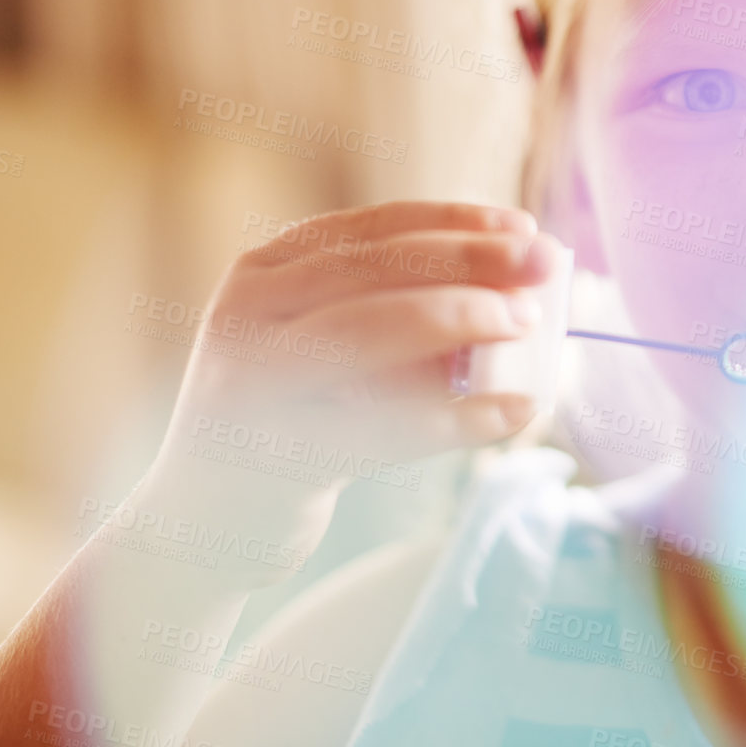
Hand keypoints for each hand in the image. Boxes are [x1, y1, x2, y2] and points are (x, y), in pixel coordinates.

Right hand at [134, 201, 560, 569]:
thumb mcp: (334, 353)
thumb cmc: (294, 422)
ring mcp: (250, 380)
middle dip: (469, 261)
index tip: (524, 228)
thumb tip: (516, 292)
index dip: (454, 222)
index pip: (372, 230)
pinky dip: (455, 420)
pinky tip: (512, 412)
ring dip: (458, 319)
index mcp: (265, 272)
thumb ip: (401, 317)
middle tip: (544, 265)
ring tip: (524, 325)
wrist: (201, 524)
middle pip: (373, 269)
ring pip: (366, 331)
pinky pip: (379, 428)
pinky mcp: (271, 452)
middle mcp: (247, 313)